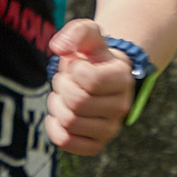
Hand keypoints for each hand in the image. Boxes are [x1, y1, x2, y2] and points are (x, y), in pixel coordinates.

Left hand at [45, 19, 137, 154]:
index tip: (77, 64)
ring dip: (56, 104)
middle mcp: (121, 107)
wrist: (100, 76)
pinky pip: (67, 142)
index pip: (91, 80)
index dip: (74, 69)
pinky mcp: (96, 144)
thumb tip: (59, 48)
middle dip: (62, 86)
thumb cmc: (92, 55)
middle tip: (65, 79)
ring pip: (70, 122)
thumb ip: (76, 32)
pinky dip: (54, 128)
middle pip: (78, 102)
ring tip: (63, 95)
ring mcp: (110, 129)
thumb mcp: (89, 34)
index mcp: (122, 79)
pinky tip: (57, 114)